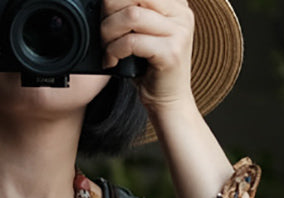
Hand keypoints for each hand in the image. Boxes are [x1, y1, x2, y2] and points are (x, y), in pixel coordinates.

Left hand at [101, 0, 196, 116]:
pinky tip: (111, 61)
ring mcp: (179, 32)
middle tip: (103, 32)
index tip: (105, 14)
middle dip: (110, 10)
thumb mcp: (144, 33)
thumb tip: (106, 1)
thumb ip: (134, 13)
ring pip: (131, 16)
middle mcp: (181, 13)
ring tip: (106, 48)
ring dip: (109, 32)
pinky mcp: (171, 52)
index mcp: (176, 4)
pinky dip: (114, 51)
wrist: (169, 102)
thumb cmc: (152, 69)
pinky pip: (132, 41)